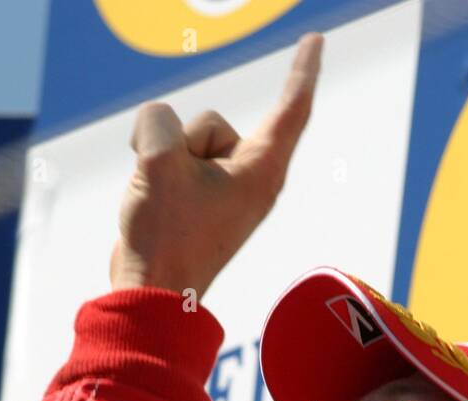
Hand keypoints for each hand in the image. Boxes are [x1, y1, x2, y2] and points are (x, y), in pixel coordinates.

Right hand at [110, 33, 322, 298]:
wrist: (152, 291)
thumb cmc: (166, 235)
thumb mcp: (157, 160)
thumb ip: (158, 121)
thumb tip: (156, 130)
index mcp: (261, 172)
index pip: (291, 109)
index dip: (302, 71)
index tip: (315, 41)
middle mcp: (249, 179)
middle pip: (211, 124)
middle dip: (182, 144)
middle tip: (178, 195)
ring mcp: (223, 190)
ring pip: (185, 141)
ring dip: (163, 161)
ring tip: (164, 203)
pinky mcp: (200, 199)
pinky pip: (174, 161)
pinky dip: (156, 173)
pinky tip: (154, 204)